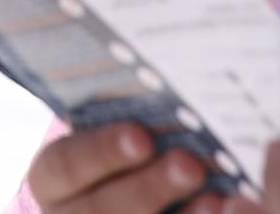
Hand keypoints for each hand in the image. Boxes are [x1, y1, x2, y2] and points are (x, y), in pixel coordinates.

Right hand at [24, 120, 279, 213]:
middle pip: (99, 211)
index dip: (101, 151)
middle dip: (147, 188)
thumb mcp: (114, 127)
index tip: (141, 136)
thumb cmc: (130, 142)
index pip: (64, 165)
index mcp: (55, 181)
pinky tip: (224, 211)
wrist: (136, 191)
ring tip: (218, 198)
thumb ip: (129, 116)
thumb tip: (162, 79)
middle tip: (190, 165)